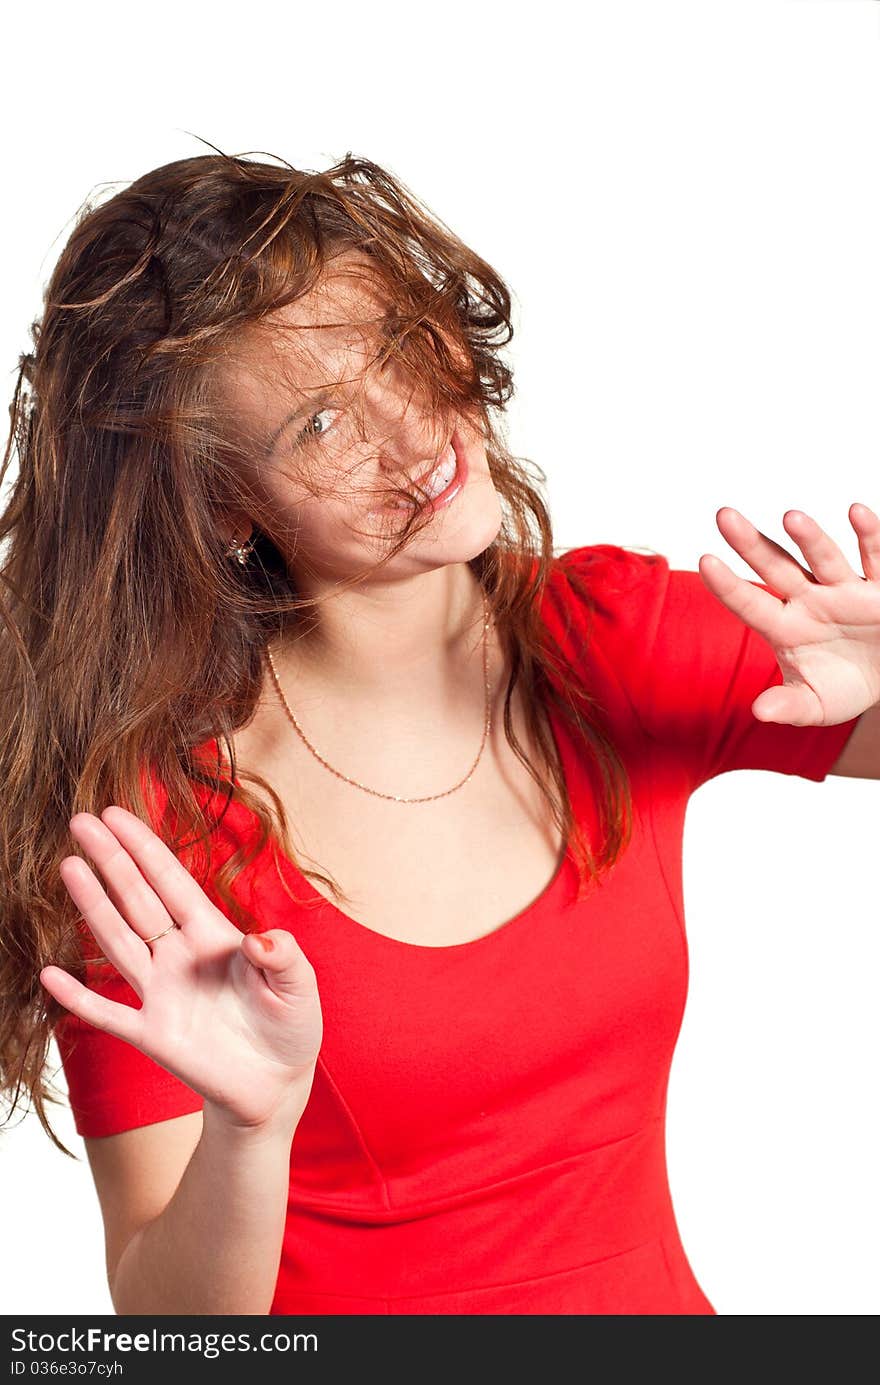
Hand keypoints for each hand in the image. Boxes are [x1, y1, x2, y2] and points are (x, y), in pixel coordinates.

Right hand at [40, 806, 323, 1132]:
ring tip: (69, 867)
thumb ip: (284, 956)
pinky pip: (107, 1014)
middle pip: (138, 899)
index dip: (145, 848)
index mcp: (215, 936)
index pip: (173, 882)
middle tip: (81, 822)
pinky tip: (50, 974)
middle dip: (112, 860)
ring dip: (94, 906)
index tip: (116, 814)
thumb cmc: (289, 1026)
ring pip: (119, 941)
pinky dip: (78, 997)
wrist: (276, 1086)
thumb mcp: (300, 986)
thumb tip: (258, 941)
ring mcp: (161, 993)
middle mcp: (181, 957)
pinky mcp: (152, 1036)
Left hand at [698, 503, 879, 726]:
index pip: (749, 603)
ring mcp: (844, 590)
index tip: (705, 561)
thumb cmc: (843, 686)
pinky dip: (868, 536)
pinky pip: (875, 558)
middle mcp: (809, 600)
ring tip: (791, 518)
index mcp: (785, 627)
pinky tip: (856, 512)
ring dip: (809, 538)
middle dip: (750, 543)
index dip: (728, 586)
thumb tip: (760, 712)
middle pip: (776, 567)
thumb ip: (788, 706)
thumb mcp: (815, 705)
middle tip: (723, 515)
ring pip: (823, 558)